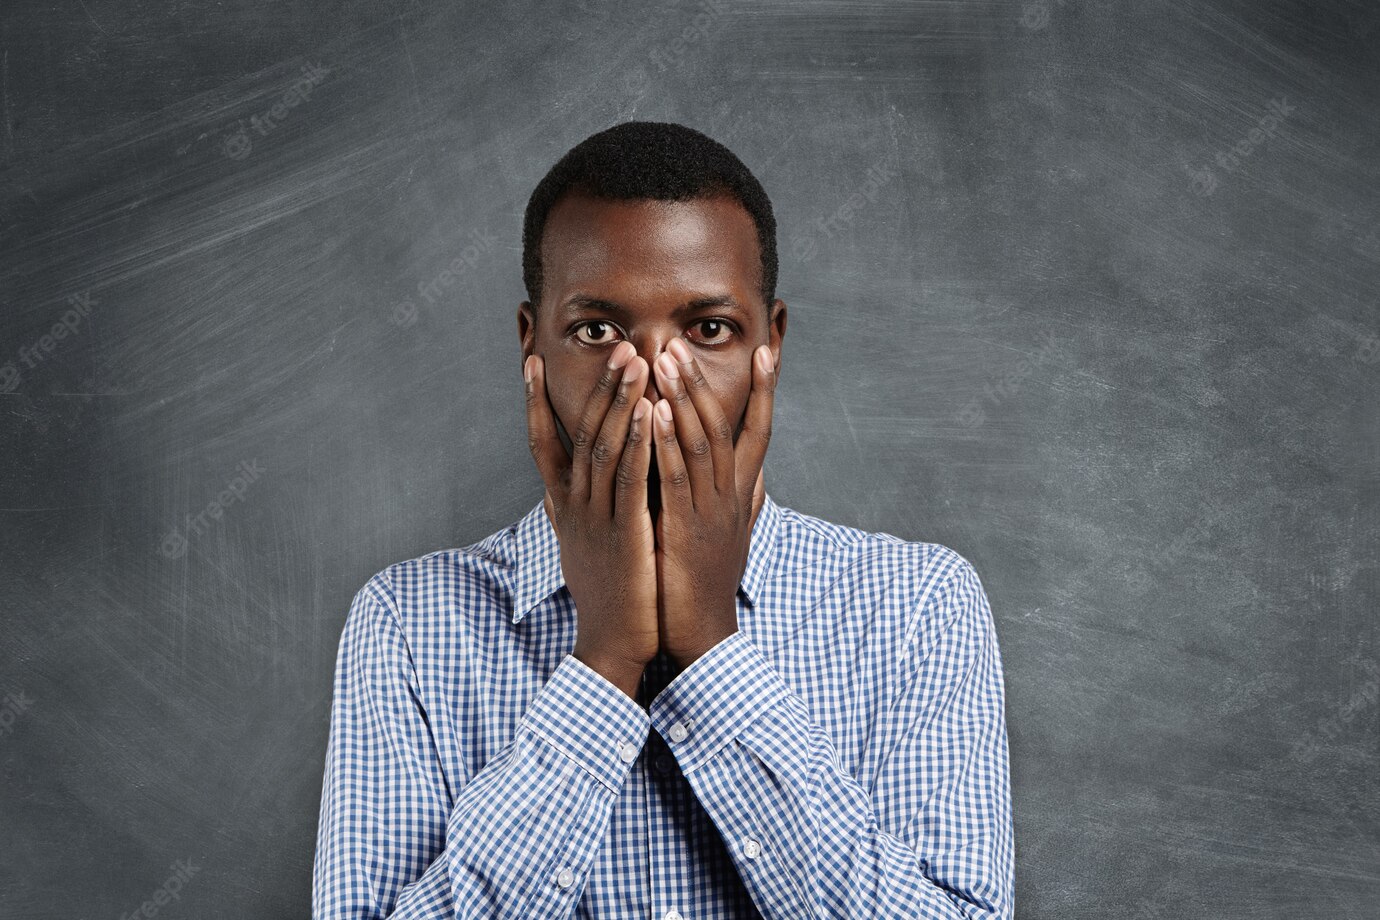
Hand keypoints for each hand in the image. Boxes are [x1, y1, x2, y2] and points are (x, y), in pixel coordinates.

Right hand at [525, 341, 658, 696]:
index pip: (543, 443)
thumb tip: (555, 492)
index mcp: (566, 507)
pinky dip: (638, 443)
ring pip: (605, 448)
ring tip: (635, 362)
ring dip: (620, 402)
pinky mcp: (625, 535)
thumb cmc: (606, 595)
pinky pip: (630, 481)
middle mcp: (575, 506)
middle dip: (600, 387)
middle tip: (617, 345)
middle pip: (581, 434)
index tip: (529, 360)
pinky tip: (650, 413)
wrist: (613, 644)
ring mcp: (597, 520)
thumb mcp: (581, 547)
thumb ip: (570, 514)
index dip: (534, 401)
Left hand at [650, 337, 776, 671]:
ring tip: (667, 360)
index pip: (759, 432)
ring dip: (684, 399)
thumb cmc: (707, 582)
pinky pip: (677, 478)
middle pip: (725, 427)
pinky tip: (656, 412)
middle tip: (683, 341)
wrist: (700, 633)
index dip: (766, 392)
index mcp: (740, 496)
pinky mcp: (685, 529)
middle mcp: (731, 497)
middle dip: (704, 382)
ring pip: (702, 443)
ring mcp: (711, 512)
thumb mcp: (731, 536)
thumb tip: (758, 478)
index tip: (768, 351)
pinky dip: (668, 442)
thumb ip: (744, 503)